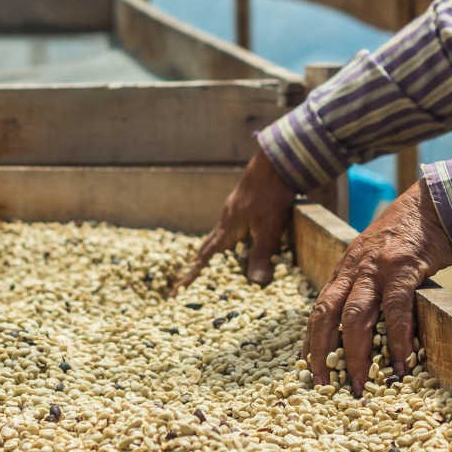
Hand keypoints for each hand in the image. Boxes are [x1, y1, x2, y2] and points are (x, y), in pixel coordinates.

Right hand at [177, 149, 296, 287]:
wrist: (275, 162)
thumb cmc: (270, 195)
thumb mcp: (268, 228)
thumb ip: (260, 255)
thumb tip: (255, 284)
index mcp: (227, 230)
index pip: (205, 258)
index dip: (192, 274)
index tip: (177, 290)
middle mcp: (227, 220)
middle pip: (208, 246)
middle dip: (199, 262)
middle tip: (189, 277)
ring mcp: (235, 210)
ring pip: (220, 234)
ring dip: (214, 249)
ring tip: (213, 261)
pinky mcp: (245, 203)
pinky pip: (232, 226)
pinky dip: (230, 237)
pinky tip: (240, 237)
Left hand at [305, 180, 451, 395]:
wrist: (436, 200)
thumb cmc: (412, 232)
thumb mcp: (379, 254)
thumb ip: (369, 281)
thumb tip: (368, 320)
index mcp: (347, 266)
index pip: (320, 307)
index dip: (312, 338)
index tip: (308, 366)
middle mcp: (354, 267)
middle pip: (326, 314)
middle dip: (322, 351)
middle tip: (323, 384)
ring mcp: (376, 266)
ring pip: (354, 315)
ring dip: (355, 353)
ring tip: (360, 382)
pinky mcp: (403, 266)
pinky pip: (395, 308)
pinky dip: (396, 338)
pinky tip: (401, 361)